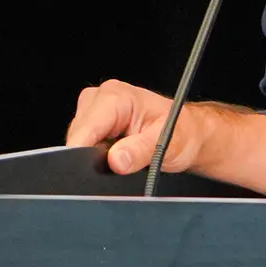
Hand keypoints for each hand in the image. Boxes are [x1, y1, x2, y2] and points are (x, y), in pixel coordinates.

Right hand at [66, 79, 206, 175]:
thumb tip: (116, 160)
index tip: (91, 170)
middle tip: (120, 163)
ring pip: (78, 140)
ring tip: (123, 155)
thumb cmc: (180, 132)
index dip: (83, 152)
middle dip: (90, 155)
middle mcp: (102, 97)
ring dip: (93, 155)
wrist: (187, 133)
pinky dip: (94, 153)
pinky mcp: (94, 122)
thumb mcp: (165, 144)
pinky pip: (83, 142)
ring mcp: (96, 109)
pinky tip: (115, 154)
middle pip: (78, 134)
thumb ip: (140, 152)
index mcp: (117, 96)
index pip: (86, 127)